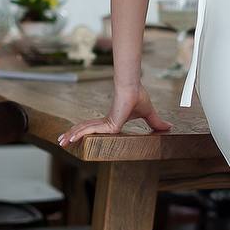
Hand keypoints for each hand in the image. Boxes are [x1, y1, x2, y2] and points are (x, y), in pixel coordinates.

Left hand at [56, 84, 171, 147]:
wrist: (134, 88)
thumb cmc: (139, 96)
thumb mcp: (148, 114)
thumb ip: (155, 123)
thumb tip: (169, 127)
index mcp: (112, 121)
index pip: (95, 129)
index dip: (85, 132)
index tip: (75, 137)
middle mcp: (106, 122)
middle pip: (86, 130)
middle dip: (73, 135)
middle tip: (61, 141)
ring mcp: (105, 122)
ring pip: (85, 131)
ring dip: (72, 136)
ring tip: (60, 141)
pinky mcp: (108, 123)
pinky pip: (91, 130)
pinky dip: (80, 134)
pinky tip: (70, 138)